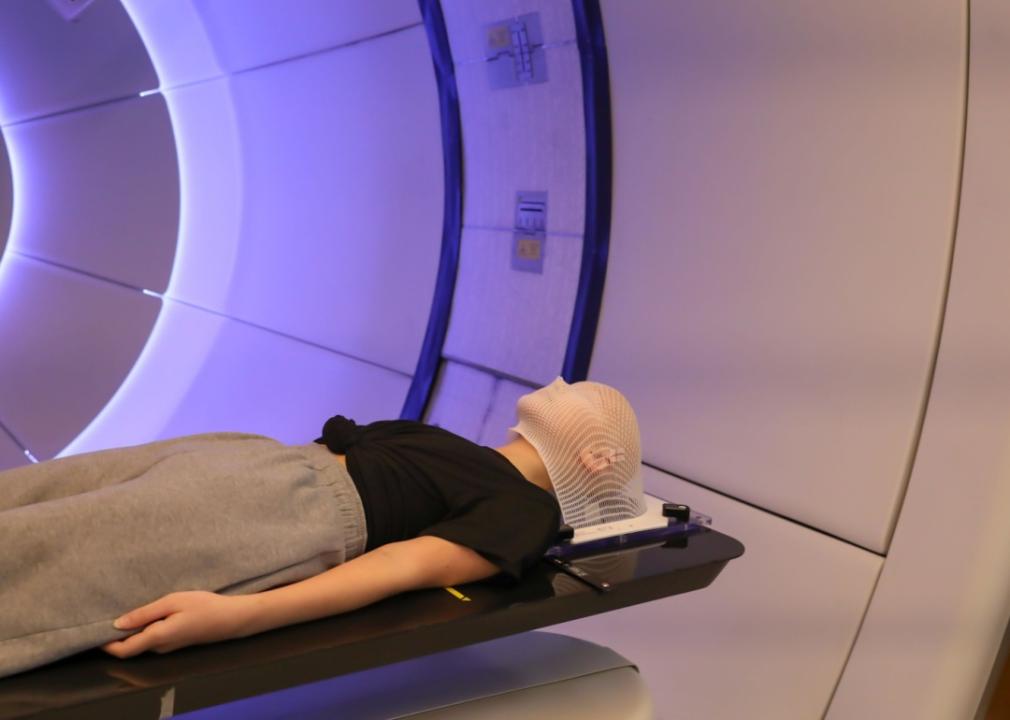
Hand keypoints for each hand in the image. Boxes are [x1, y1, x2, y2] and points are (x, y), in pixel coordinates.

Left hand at [102, 591, 258, 658]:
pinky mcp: (175, 642)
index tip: (92, 630)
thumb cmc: (204, 606)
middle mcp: (160, 647)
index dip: (105, 644)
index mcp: (157, 637)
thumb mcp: (173, 602)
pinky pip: (152, 640)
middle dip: (114, 637)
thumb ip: (145, 613)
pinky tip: (145, 614)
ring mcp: (168, 647)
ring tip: (123, 610)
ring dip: (129, 632)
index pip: (123, 650)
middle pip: (129, 648)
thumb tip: (117, 624)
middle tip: (103, 615)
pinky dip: (142, 630)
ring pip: (141, 643)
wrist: (232, 618)